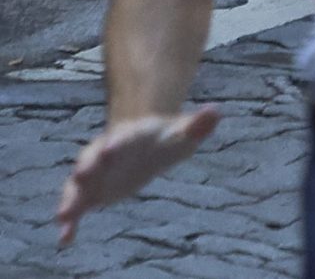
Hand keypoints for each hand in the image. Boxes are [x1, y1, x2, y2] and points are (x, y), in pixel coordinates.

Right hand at [55, 109, 220, 244]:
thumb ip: (198, 125)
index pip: (123, 138)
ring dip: (70, 198)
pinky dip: (71, 220)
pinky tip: (65, 238)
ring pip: (78, 185)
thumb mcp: (182, 131)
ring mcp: (96, 173)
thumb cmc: (165, 136)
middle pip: (93, 158)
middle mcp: (105, 153)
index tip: (112, 148)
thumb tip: (216, 112)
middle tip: (80, 174)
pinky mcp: (92, 191)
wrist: (140, 140)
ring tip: (63, 216)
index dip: (119, 142)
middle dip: (88, 166)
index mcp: (129, 136)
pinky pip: (78, 205)